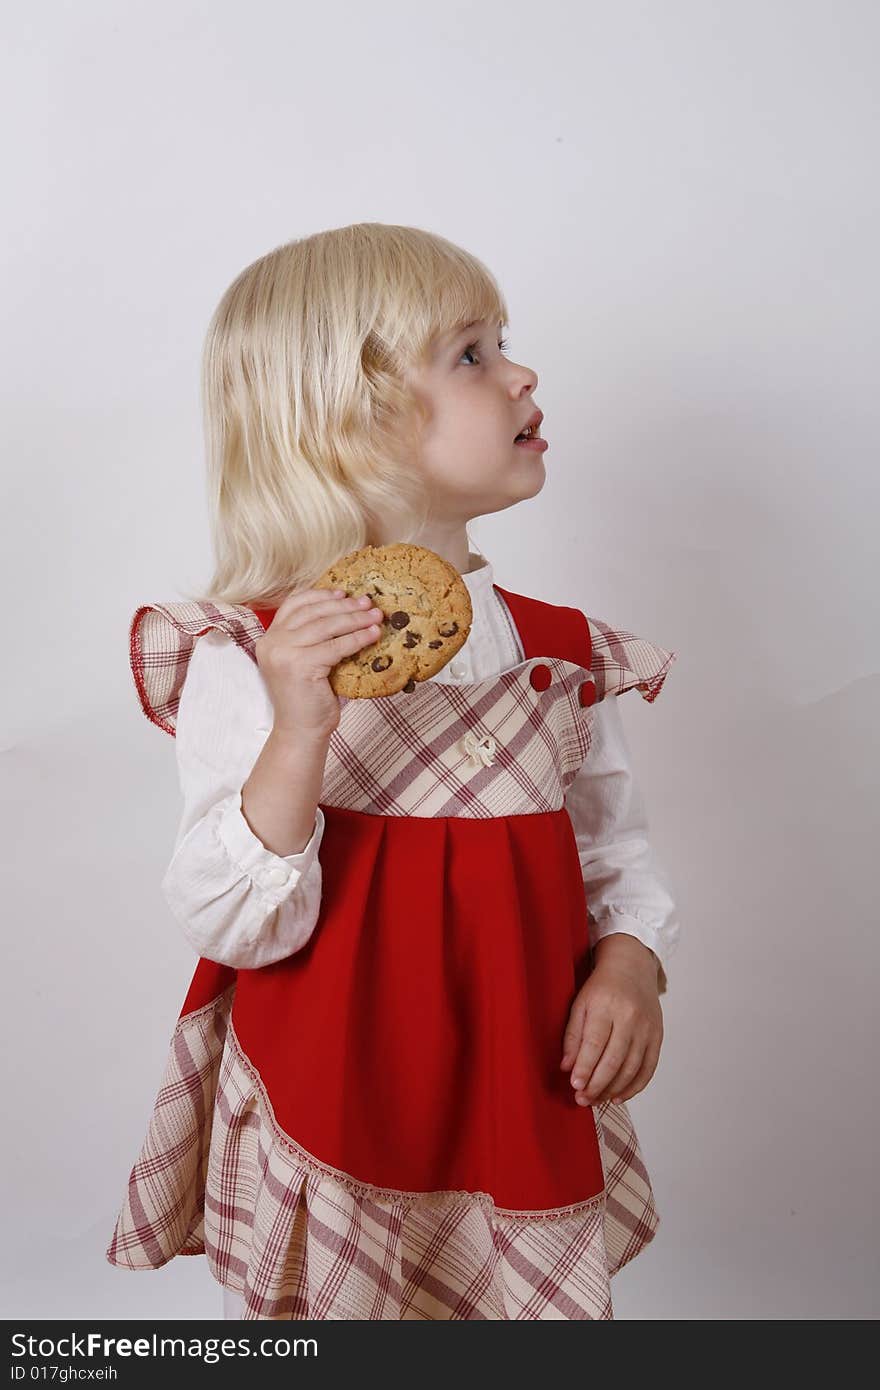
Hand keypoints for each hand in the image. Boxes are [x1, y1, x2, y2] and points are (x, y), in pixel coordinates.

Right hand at [254, 586, 384, 739]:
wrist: (301, 732)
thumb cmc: (308, 699)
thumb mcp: (305, 662)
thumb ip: (315, 639)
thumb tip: (350, 612)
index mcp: (269, 639)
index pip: (293, 605)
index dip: (320, 595)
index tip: (343, 592)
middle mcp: (272, 643)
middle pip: (313, 612)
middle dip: (344, 605)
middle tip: (368, 603)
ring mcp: (283, 653)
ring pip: (326, 626)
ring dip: (354, 619)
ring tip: (376, 616)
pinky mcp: (300, 665)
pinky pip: (336, 646)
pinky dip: (357, 638)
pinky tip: (373, 635)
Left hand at [559, 935, 663, 1105]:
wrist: (632, 967)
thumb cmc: (602, 987)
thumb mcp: (580, 1003)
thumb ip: (573, 1035)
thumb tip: (566, 1067)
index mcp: (606, 1006)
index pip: (595, 1043)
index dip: (585, 1067)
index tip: (574, 1084)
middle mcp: (630, 1017)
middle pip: (614, 1059)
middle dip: (597, 1084)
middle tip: (583, 1099)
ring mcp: (647, 1028)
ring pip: (632, 1067)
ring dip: (613, 1089)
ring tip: (596, 1100)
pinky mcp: (658, 1036)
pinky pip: (648, 1068)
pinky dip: (635, 1087)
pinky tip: (619, 1096)